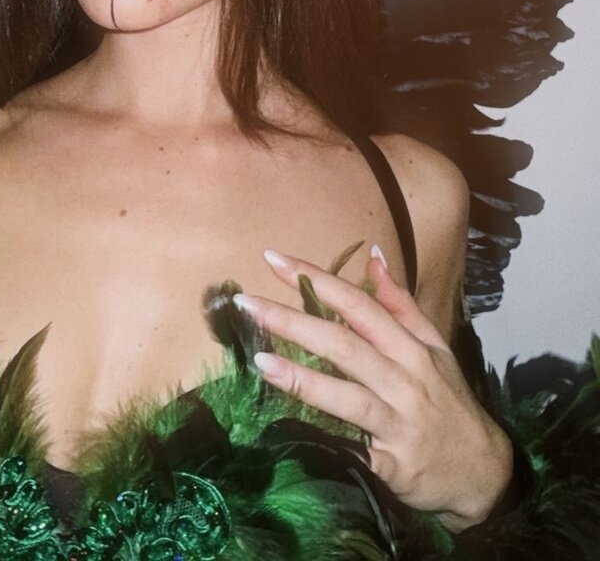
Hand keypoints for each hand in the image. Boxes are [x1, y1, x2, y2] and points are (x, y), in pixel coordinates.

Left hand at [233, 247, 513, 531]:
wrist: (484, 475)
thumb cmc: (449, 403)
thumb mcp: (435, 348)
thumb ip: (401, 304)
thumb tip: (374, 254)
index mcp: (412, 348)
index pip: (358, 304)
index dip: (317, 280)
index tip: (275, 260)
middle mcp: (405, 380)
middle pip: (344, 344)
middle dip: (293, 320)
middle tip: (246, 301)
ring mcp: (398, 424)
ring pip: (345, 395)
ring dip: (300, 377)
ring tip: (260, 359)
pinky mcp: (390, 466)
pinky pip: (350, 447)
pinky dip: (320, 434)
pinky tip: (286, 422)